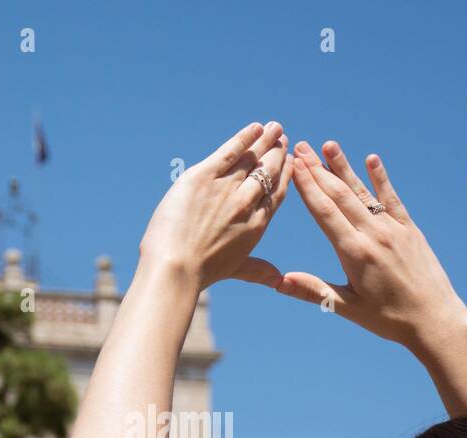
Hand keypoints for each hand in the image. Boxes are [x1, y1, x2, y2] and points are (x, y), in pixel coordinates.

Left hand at [138, 121, 292, 289]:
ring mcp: (225, 188)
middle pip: (268, 171)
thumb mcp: (235, 270)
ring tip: (273, 127)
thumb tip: (278, 280)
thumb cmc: (201, 273)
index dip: (286, 175)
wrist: (176, 267)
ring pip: (252, 158)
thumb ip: (258, 270)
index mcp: (257, 224)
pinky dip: (243, 137)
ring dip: (265, 140)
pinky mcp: (203, 176)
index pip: (277, 193)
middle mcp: (246, 203)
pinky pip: (229, 150)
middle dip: (277, 153)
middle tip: (282, 139)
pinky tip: (254, 128)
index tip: (291, 161)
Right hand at [244, 139, 466, 356]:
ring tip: (328, 145)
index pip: (325, 212)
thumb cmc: (389, 320)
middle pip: (340, 195)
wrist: (436, 320)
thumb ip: (313, 291)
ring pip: (363, 192)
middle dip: (318, 169)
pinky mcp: (410, 231)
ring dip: (344, 167)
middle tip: (300, 147)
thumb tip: (278, 282)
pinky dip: (381, 179)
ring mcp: (394, 230)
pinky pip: (392, 199)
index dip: (308, 186)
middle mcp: (374, 235)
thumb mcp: (348, 308)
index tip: (294, 165)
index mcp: (355, 253)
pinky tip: (372, 159)